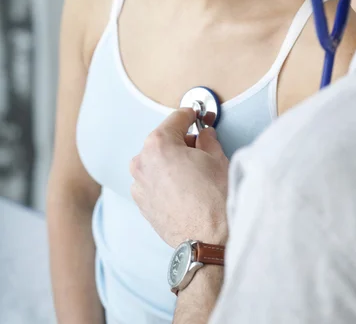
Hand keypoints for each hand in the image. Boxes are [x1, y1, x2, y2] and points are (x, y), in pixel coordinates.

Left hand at [130, 109, 228, 247]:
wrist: (208, 241)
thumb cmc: (214, 200)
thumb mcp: (217, 158)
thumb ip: (206, 139)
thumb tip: (204, 135)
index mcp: (159, 144)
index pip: (177, 118)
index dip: (191, 115)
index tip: (197, 116)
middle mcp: (142, 162)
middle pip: (164, 140)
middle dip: (182, 141)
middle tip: (201, 148)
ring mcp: (139, 184)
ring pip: (157, 162)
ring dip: (172, 161)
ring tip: (194, 173)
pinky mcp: (141, 203)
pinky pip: (153, 181)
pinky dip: (166, 179)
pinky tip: (184, 188)